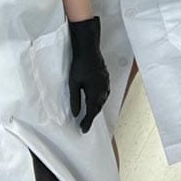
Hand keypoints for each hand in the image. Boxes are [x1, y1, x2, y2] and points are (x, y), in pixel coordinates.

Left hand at [68, 17, 109, 132]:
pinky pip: (105, 94)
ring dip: (97, 109)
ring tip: (90, 115)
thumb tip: (75, 113)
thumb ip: (75, 100)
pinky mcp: (106, 79)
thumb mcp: (73, 84)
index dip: (87, 122)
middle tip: (85, 125)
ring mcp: (106, 84)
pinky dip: (100, 100)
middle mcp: (103, 90)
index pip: (92, 112)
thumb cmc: (80, 66)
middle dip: (92, 117)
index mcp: (95, 93)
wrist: (89, 50)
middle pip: (98, 107)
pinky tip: (96, 100)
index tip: (83, 130)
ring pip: (103, 101)